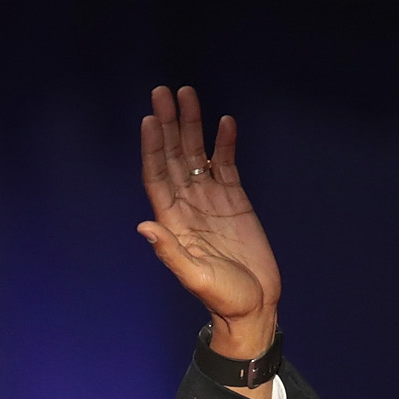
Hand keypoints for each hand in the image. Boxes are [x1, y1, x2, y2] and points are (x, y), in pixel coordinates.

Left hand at [137, 85, 282, 363]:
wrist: (254, 307)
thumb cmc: (222, 298)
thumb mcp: (195, 278)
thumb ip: (170, 252)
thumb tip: (144, 226)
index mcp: (172, 221)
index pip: (157, 176)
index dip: (152, 147)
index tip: (149, 119)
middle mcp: (187, 205)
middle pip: (173, 156)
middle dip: (168, 123)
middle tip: (164, 91)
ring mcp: (211, 200)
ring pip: (197, 154)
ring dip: (192, 125)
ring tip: (188, 93)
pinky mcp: (235, 201)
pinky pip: (226, 165)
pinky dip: (225, 144)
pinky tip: (224, 122)